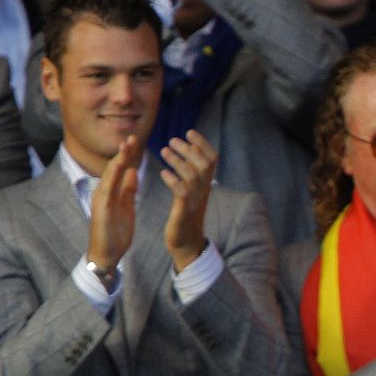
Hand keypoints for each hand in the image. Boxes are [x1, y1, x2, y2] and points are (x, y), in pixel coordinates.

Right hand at [88, 135, 143, 269]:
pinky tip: (118, 167)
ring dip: (118, 159)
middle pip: (114, 167)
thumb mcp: (126, 206)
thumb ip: (128, 189)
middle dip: (124, 152)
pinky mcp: (101, 209)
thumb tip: (132, 172)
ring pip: (109, 175)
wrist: (107, 253)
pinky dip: (112, 177)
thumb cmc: (116, 232)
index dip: (128, 155)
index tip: (137, 141)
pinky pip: (107, 190)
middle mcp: (104, 192)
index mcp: (112, 191)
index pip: (121, 169)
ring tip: (126, 145)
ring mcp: (101, 199)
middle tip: (133, 136)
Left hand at [161, 129, 216, 269]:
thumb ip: (192, 174)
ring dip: (179, 161)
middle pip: (204, 164)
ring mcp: (195, 201)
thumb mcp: (192, 192)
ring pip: (192, 175)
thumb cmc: (185, 216)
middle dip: (189, 149)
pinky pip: (182, 193)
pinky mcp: (184, 212)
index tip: (189, 131)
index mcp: (206, 185)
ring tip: (164, 150)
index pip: (212, 159)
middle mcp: (204, 191)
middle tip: (172, 139)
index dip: (203, 143)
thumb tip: (190, 152)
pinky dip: (173, 180)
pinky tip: (163, 173)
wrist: (186, 244)